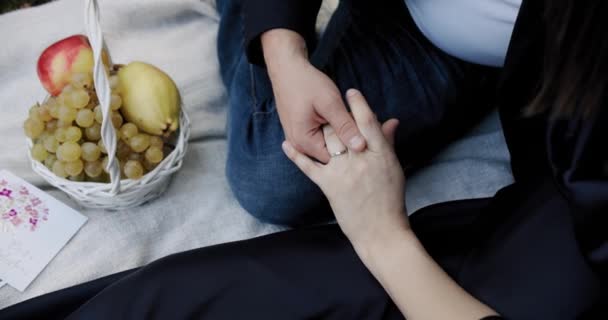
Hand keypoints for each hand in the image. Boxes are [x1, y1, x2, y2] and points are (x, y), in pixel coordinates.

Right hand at [262, 29, 365, 162]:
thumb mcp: (329, 103)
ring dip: (341, 133)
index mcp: (304, 142)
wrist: (287, 69)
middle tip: (366, 121)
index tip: (367, 129)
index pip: (336, 157)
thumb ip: (345, 126)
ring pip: (328, 144)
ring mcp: (299, 140)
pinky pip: (321, 138)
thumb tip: (361, 147)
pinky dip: (333, 129)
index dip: (353, 145)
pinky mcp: (301, 133)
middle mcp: (299, 146)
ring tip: (353, 117)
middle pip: (332, 153)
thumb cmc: (306, 83)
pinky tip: (342, 117)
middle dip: (348, 140)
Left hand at [282, 89, 407, 245]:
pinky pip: (309, 167)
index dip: (358, 104)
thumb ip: (387, 142)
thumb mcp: (393, 167)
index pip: (368, 122)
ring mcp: (343, 173)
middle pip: (344, 128)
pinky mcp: (329, 186)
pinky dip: (296, 155)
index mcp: (380, 154)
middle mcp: (361, 160)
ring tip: (310, 116)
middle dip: (336, 113)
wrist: (382, 231)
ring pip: (327, 142)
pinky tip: (286, 144)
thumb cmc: (390, 199)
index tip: (351, 92)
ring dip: (318, 128)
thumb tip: (391, 121)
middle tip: (327, 101)